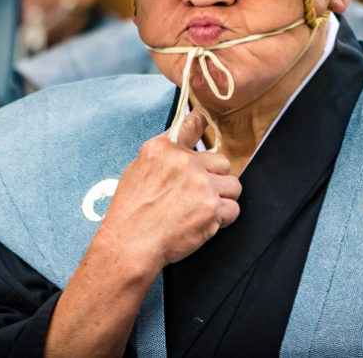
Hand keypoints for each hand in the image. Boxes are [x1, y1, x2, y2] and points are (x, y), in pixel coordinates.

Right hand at [96, 112, 241, 271]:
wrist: (130, 244)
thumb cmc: (130, 213)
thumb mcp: (138, 171)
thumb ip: (163, 158)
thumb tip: (182, 153)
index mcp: (163, 149)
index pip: (190, 126)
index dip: (200, 121)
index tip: (204, 117)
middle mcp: (184, 162)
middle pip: (222, 162)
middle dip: (215, 179)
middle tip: (198, 195)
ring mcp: (201, 184)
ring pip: (233, 185)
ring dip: (222, 198)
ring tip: (202, 210)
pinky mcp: (212, 208)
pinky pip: (233, 209)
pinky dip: (223, 219)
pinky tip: (204, 223)